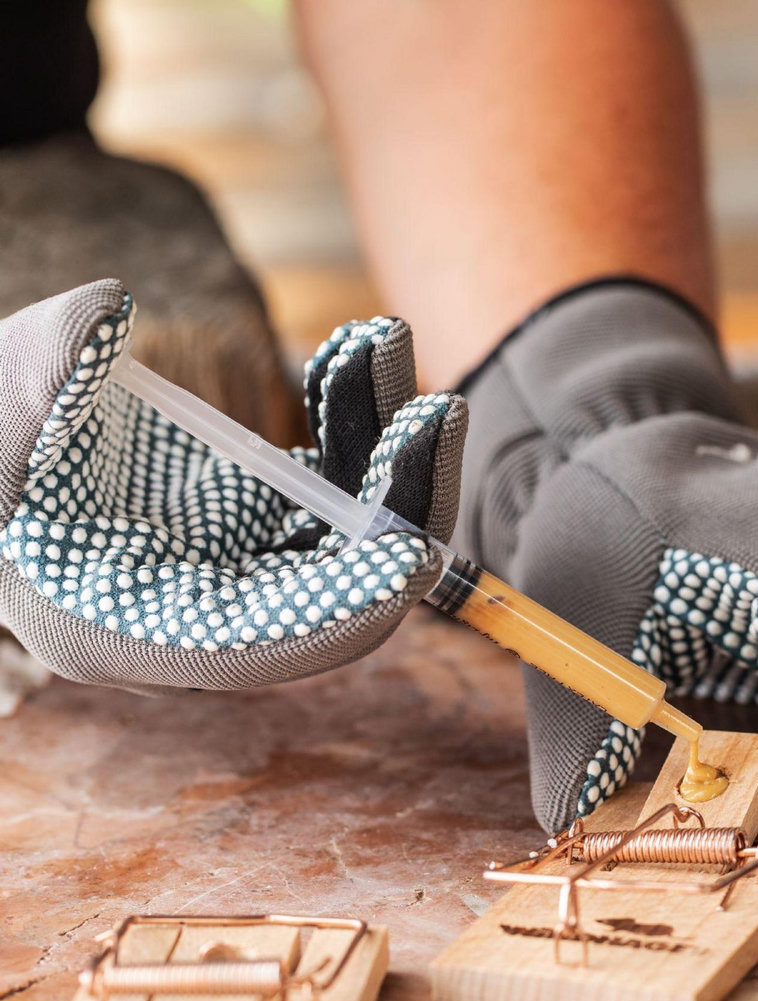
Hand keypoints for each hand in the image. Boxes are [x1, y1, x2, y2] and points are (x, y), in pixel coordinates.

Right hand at [0, 280, 465, 692]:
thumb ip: (34, 378)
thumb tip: (103, 316)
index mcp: (133, 629)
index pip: (272, 644)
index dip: (346, 607)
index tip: (409, 554)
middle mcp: (207, 611)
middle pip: (339, 583)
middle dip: (395, 502)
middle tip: (436, 411)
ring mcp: (241, 562)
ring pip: (348, 524)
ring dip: (382, 442)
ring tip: (384, 340)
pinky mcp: (255, 515)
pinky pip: (330, 481)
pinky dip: (350, 425)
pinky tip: (351, 356)